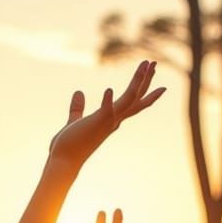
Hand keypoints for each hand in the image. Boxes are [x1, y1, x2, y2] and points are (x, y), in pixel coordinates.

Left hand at [47, 60, 166, 171]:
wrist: (63, 160)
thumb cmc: (69, 144)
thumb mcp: (75, 120)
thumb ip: (78, 107)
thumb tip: (78, 92)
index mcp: (110, 120)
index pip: (132, 103)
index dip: (144, 91)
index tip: (158, 83)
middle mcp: (113, 121)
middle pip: (136, 98)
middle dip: (146, 80)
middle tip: (154, 62)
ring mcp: (107, 122)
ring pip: (129, 99)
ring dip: (138, 81)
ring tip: (145, 65)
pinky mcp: (97, 123)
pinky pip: (106, 110)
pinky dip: (108, 100)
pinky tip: (108, 90)